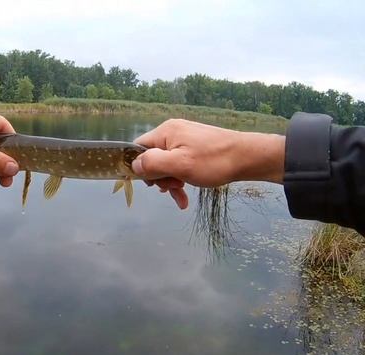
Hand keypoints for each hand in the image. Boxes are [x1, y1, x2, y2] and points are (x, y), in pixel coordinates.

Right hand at [133, 119, 284, 208]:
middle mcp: (173, 132)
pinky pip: (180, 164)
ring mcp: (185, 139)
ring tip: (182, 194)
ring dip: (171, 182)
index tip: (151, 184)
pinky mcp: (195, 148)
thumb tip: (133, 166)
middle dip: (160, 177)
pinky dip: (181, 179)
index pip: (138, 148)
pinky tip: (185, 195)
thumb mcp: (179, 165)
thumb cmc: (213, 161)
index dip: (140, 167)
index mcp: (166, 132)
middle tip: (173, 188)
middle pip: (152, 158)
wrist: (249, 157)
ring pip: (167, 164)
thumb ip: (153, 164)